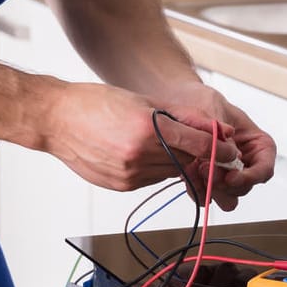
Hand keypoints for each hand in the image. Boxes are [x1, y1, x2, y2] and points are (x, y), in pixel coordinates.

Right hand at [38, 80, 239, 192]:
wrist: (56, 120)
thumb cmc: (96, 102)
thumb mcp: (143, 101)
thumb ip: (180, 117)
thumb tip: (213, 128)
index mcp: (148, 129)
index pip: (199, 144)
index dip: (220, 149)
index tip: (230, 149)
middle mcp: (140, 155)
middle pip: (187, 160)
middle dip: (201, 156)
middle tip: (211, 150)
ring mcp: (129, 174)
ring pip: (171, 172)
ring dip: (178, 161)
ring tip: (169, 145)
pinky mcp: (121, 186)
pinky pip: (151, 180)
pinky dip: (157, 168)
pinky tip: (147, 153)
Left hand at [155, 80, 277, 210]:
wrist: (175, 101)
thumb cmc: (201, 100)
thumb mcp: (213, 108)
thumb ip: (221, 132)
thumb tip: (230, 153)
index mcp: (257, 143)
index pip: (264, 168)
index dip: (251, 177)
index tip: (231, 177)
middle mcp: (245, 161)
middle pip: (245, 186)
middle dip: (226, 184)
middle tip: (206, 171)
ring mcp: (226, 172)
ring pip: (228, 197)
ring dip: (212, 190)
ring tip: (196, 172)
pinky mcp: (207, 179)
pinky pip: (207, 195)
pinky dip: (198, 190)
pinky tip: (188, 175)